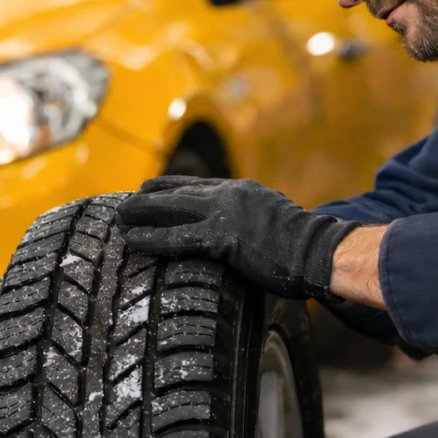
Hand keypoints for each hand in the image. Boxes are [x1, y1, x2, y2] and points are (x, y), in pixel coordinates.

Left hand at [115, 176, 360, 300]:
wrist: (321, 251)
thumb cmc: (304, 247)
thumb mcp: (273, 222)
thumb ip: (251, 221)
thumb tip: (241, 235)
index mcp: (241, 191)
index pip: (195, 185)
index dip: (167, 189)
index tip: (146, 190)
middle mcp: (229, 195)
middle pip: (176, 191)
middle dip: (146, 198)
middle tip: (122, 205)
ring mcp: (225, 214)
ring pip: (171, 209)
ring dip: (140, 214)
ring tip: (117, 219)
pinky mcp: (223, 238)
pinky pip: (178, 237)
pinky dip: (152, 238)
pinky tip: (133, 241)